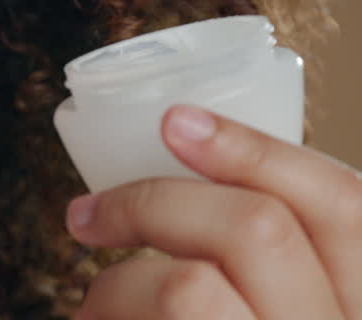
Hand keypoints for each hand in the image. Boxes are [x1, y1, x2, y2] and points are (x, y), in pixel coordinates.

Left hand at [67, 104, 361, 318]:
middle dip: (154, 204)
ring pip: (187, 287)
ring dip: (115, 284)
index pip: (345, 204)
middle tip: (84, 216)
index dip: (261, 150)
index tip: (175, 119)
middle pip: (259, 228)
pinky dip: (104, 318)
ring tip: (94, 308)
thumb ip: (264, 255)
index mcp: (357, 298)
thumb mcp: (273, 296)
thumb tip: (180, 157)